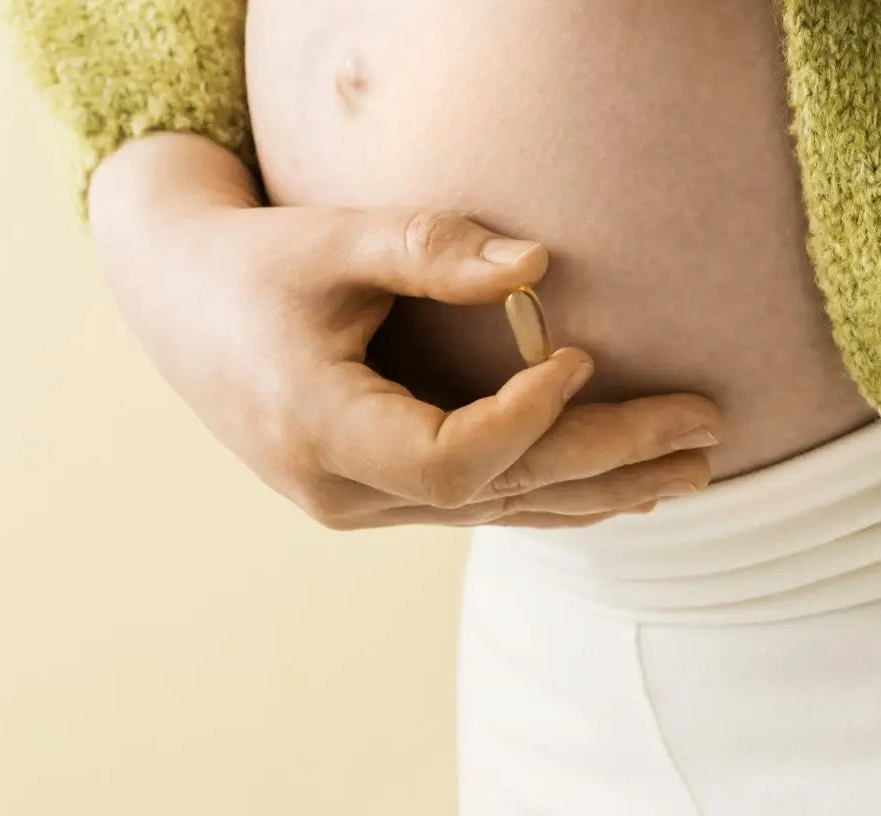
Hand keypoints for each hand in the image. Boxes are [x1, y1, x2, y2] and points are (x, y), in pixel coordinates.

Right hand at [89, 134, 722, 528]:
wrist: (179, 303)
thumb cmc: (251, 264)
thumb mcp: (327, 242)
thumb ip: (427, 248)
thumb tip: (539, 261)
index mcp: (316, 430)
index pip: (445, 460)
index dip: (523, 421)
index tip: (579, 355)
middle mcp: (338, 489)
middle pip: (494, 493)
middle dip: (604, 463)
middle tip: (701, 433)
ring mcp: (357, 502)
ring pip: (496, 510)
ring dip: (596, 490)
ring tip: (689, 470)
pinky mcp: (375, 492)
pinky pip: (478, 503)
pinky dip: (551, 491)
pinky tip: (620, 488)